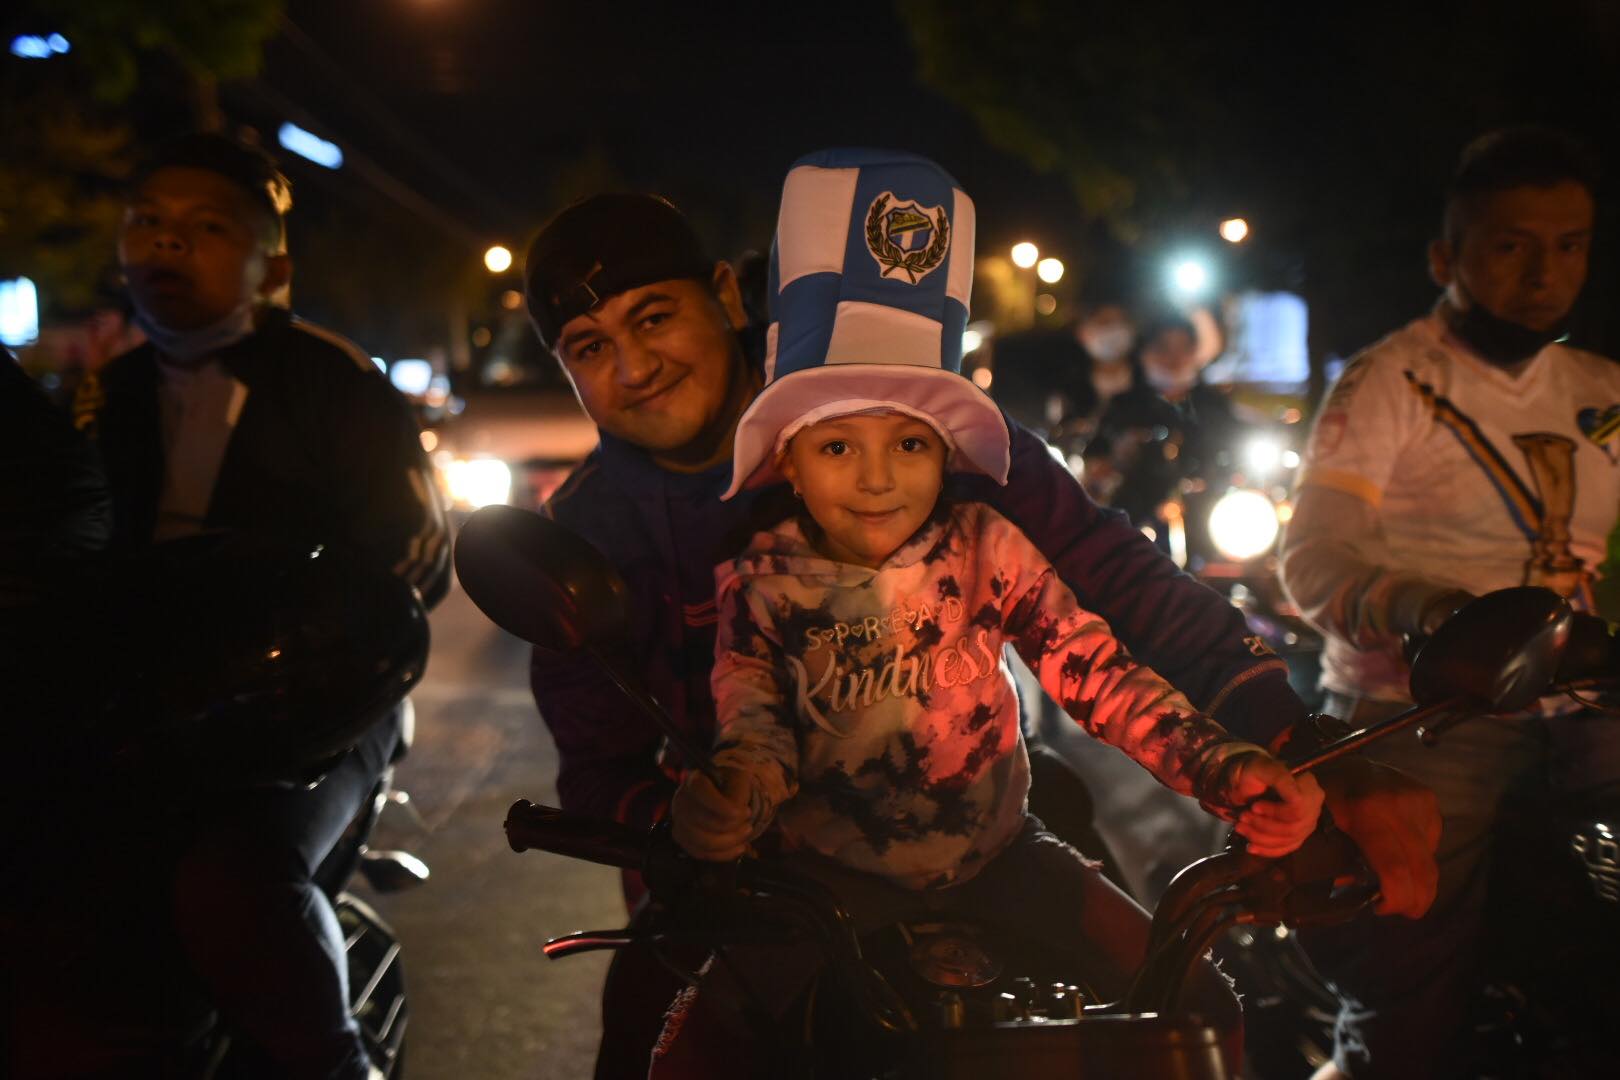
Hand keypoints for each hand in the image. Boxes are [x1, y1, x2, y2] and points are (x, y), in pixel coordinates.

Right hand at [671, 766, 754, 861]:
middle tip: (749, 825)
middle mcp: (681, 801)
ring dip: (731, 841)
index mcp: (694, 782)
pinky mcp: (682, 839)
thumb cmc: (730, 786)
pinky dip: (724, 854)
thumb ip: (737, 796)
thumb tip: (737, 816)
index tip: (747, 812)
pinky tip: (739, 847)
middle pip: (706, 823)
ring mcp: (679, 821)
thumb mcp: (738, 781)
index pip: (703, 795)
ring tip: (745, 834)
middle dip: (733, 828)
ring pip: (704, 842)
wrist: (721, 794)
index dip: (726, 808)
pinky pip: (702, 853)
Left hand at [1202, 748, 1325, 857]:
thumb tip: (1297, 798)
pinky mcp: (1299, 835)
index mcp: (1308, 785)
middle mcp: (1314, 805)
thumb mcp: (1262, 768)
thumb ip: (1280, 777)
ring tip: (1240, 828)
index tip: (1254, 807)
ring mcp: (1308, 822)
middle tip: (1241, 818)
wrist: (1247, 781)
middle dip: (1263, 826)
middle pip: (1293, 827)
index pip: (1299, 808)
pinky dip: (1267, 850)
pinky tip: (1251, 847)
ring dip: (1260, 837)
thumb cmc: (1254, 771)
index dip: (1275, 811)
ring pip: (1288, 840)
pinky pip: (1287, 848)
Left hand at [1313, 756, 1439, 916]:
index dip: (1395, 898)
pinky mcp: (1428, 799)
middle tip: (1401, 910)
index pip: (1394, 868)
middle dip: (1414, 899)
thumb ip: (1331, 858)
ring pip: (1429, 859)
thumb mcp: (1316, 823)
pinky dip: (1418, 856)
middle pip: (1421, 869)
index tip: (1381, 908)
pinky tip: (1400, 853)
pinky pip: (1431, 842)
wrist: (1343, 758)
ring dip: (1417, 878)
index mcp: (1366, 811)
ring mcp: (1418, 799)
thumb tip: (1352, 890)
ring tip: (1396, 882)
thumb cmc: (1323, 793)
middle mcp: (1398, 803)